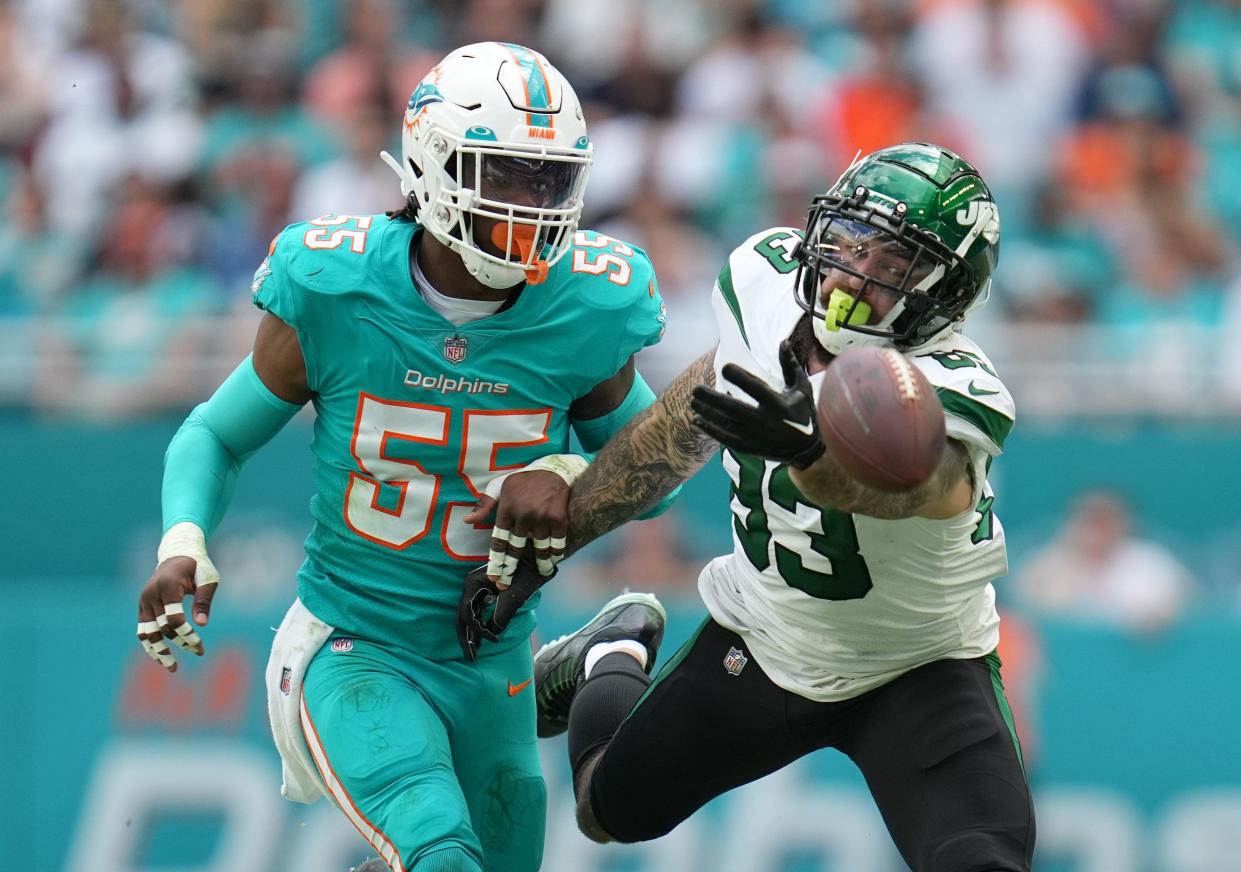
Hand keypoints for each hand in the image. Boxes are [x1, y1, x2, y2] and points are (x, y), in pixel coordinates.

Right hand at [135, 554, 218, 671]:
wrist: (177, 554)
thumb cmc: (197, 567)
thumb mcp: (207, 579)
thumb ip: (203, 600)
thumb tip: (202, 624)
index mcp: (168, 586)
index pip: (173, 618)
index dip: (186, 635)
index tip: (200, 647)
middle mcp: (151, 594)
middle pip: (162, 628)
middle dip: (180, 643)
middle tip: (198, 653)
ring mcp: (144, 601)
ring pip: (147, 633)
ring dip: (158, 651)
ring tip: (172, 668)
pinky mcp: (142, 606)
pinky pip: (143, 629)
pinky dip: (151, 644)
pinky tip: (162, 657)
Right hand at [457, 557, 553, 662]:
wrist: (537, 559)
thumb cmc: (527, 574)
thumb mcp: (513, 599)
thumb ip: (501, 617)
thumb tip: (493, 635)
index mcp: (473, 584)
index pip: (467, 613)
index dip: (478, 631)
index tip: (493, 640)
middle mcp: (470, 585)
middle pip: (461, 617)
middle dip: (466, 638)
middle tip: (471, 658)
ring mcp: (476, 588)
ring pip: (466, 616)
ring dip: (470, 634)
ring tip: (474, 653)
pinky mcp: (483, 592)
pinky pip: (475, 612)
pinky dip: (477, 626)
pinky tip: (481, 639)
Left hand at [463, 469, 569, 586]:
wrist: (553, 470)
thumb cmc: (523, 480)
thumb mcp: (499, 487)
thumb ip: (484, 505)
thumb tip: (467, 520)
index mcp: (507, 509)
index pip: (499, 541)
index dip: (496, 561)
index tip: (494, 576)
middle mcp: (523, 515)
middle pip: (516, 548)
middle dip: (511, 568)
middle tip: (506, 585)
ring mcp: (542, 518)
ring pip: (539, 547)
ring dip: (541, 563)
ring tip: (541, 572)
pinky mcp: (559, 518)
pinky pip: (557, 541)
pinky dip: (556, 552)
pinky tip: (554, 560)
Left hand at [690, 339, 824, 468]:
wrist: (806, 450)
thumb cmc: (804, 412)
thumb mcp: (801, 388)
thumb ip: (790, 365)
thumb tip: (783, 341)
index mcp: (779, 404)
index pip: (757, 389)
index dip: (741, 378)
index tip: (724, 368)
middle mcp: (766, 422)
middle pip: (734, 409)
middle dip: (713, 400)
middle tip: (696, 390)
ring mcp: (756, 437)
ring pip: (727, 424)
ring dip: (708, 413)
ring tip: (693, 402)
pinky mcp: (750, 448)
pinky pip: (726, 439)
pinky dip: (711, 430)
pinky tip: (698, 420)